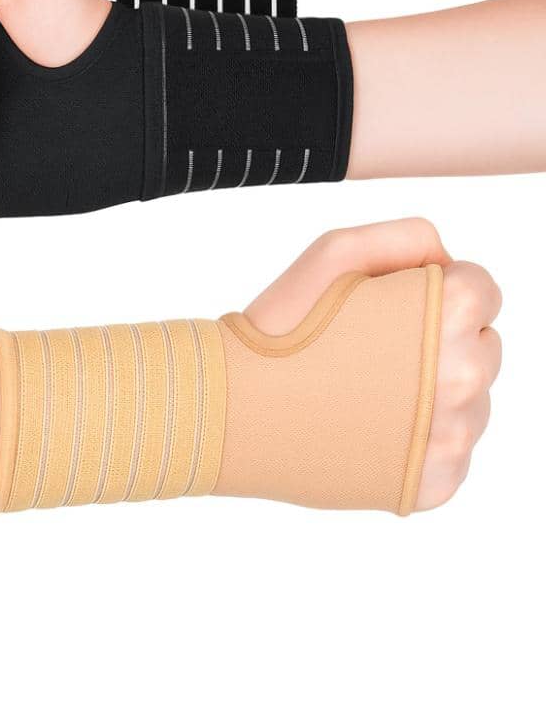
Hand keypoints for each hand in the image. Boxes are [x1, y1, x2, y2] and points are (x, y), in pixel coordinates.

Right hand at [244, 218, 500, 510]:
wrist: (234, 411)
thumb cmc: (281, 326)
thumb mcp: (335, 248)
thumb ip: (410, 236)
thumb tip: (449, 264)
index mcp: (451, 312)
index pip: (484, 290)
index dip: (434, 290)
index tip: (387, 307)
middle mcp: (468, 375)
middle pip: (484, 345)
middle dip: (439, 340)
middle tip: (371, 349)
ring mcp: (456, 436)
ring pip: (472, 401)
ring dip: (433, 391)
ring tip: (365, 392)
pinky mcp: (438, 482)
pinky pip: (452, 449)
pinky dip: (420, 439)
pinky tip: (370, 428)